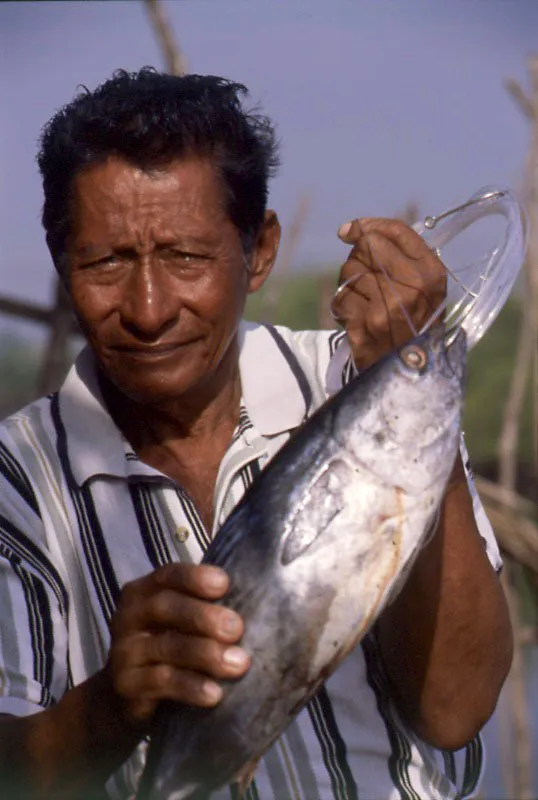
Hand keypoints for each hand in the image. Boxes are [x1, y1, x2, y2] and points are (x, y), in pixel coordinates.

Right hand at [105, 563, 249, 731]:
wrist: (126, 699)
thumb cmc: (168, 648)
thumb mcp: (181, 623)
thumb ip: (206, 607)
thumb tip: (263, 597)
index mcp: (144, 591)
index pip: (168, 575)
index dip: (195, 577)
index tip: (225, 584)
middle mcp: (128, 615)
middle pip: (166, 606)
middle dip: (205, 616)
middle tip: (237, 629)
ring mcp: (123, 650)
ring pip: (167, 646)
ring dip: (206, 654)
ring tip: (238, 664)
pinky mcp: (125, 684)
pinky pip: (160, 681)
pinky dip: (191, 686)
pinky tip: (215, 694)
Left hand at [336, 218, 446, 369]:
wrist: (407, 372)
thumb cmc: (412, 326)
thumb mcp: (423, 291)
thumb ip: (401, 259)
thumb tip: (354, 230)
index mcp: (432, 273)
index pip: (397, 231)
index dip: (367, 225)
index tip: (349, 230)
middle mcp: (415, 286)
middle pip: (367, 246)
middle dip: (357, 259)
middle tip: (363, 280)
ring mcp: (391, 305)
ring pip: (350, 272)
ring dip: (348, 287)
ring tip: (364, 305)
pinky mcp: (368, 323)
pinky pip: (341, 299)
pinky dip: (343, 309)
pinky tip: (356, 321)